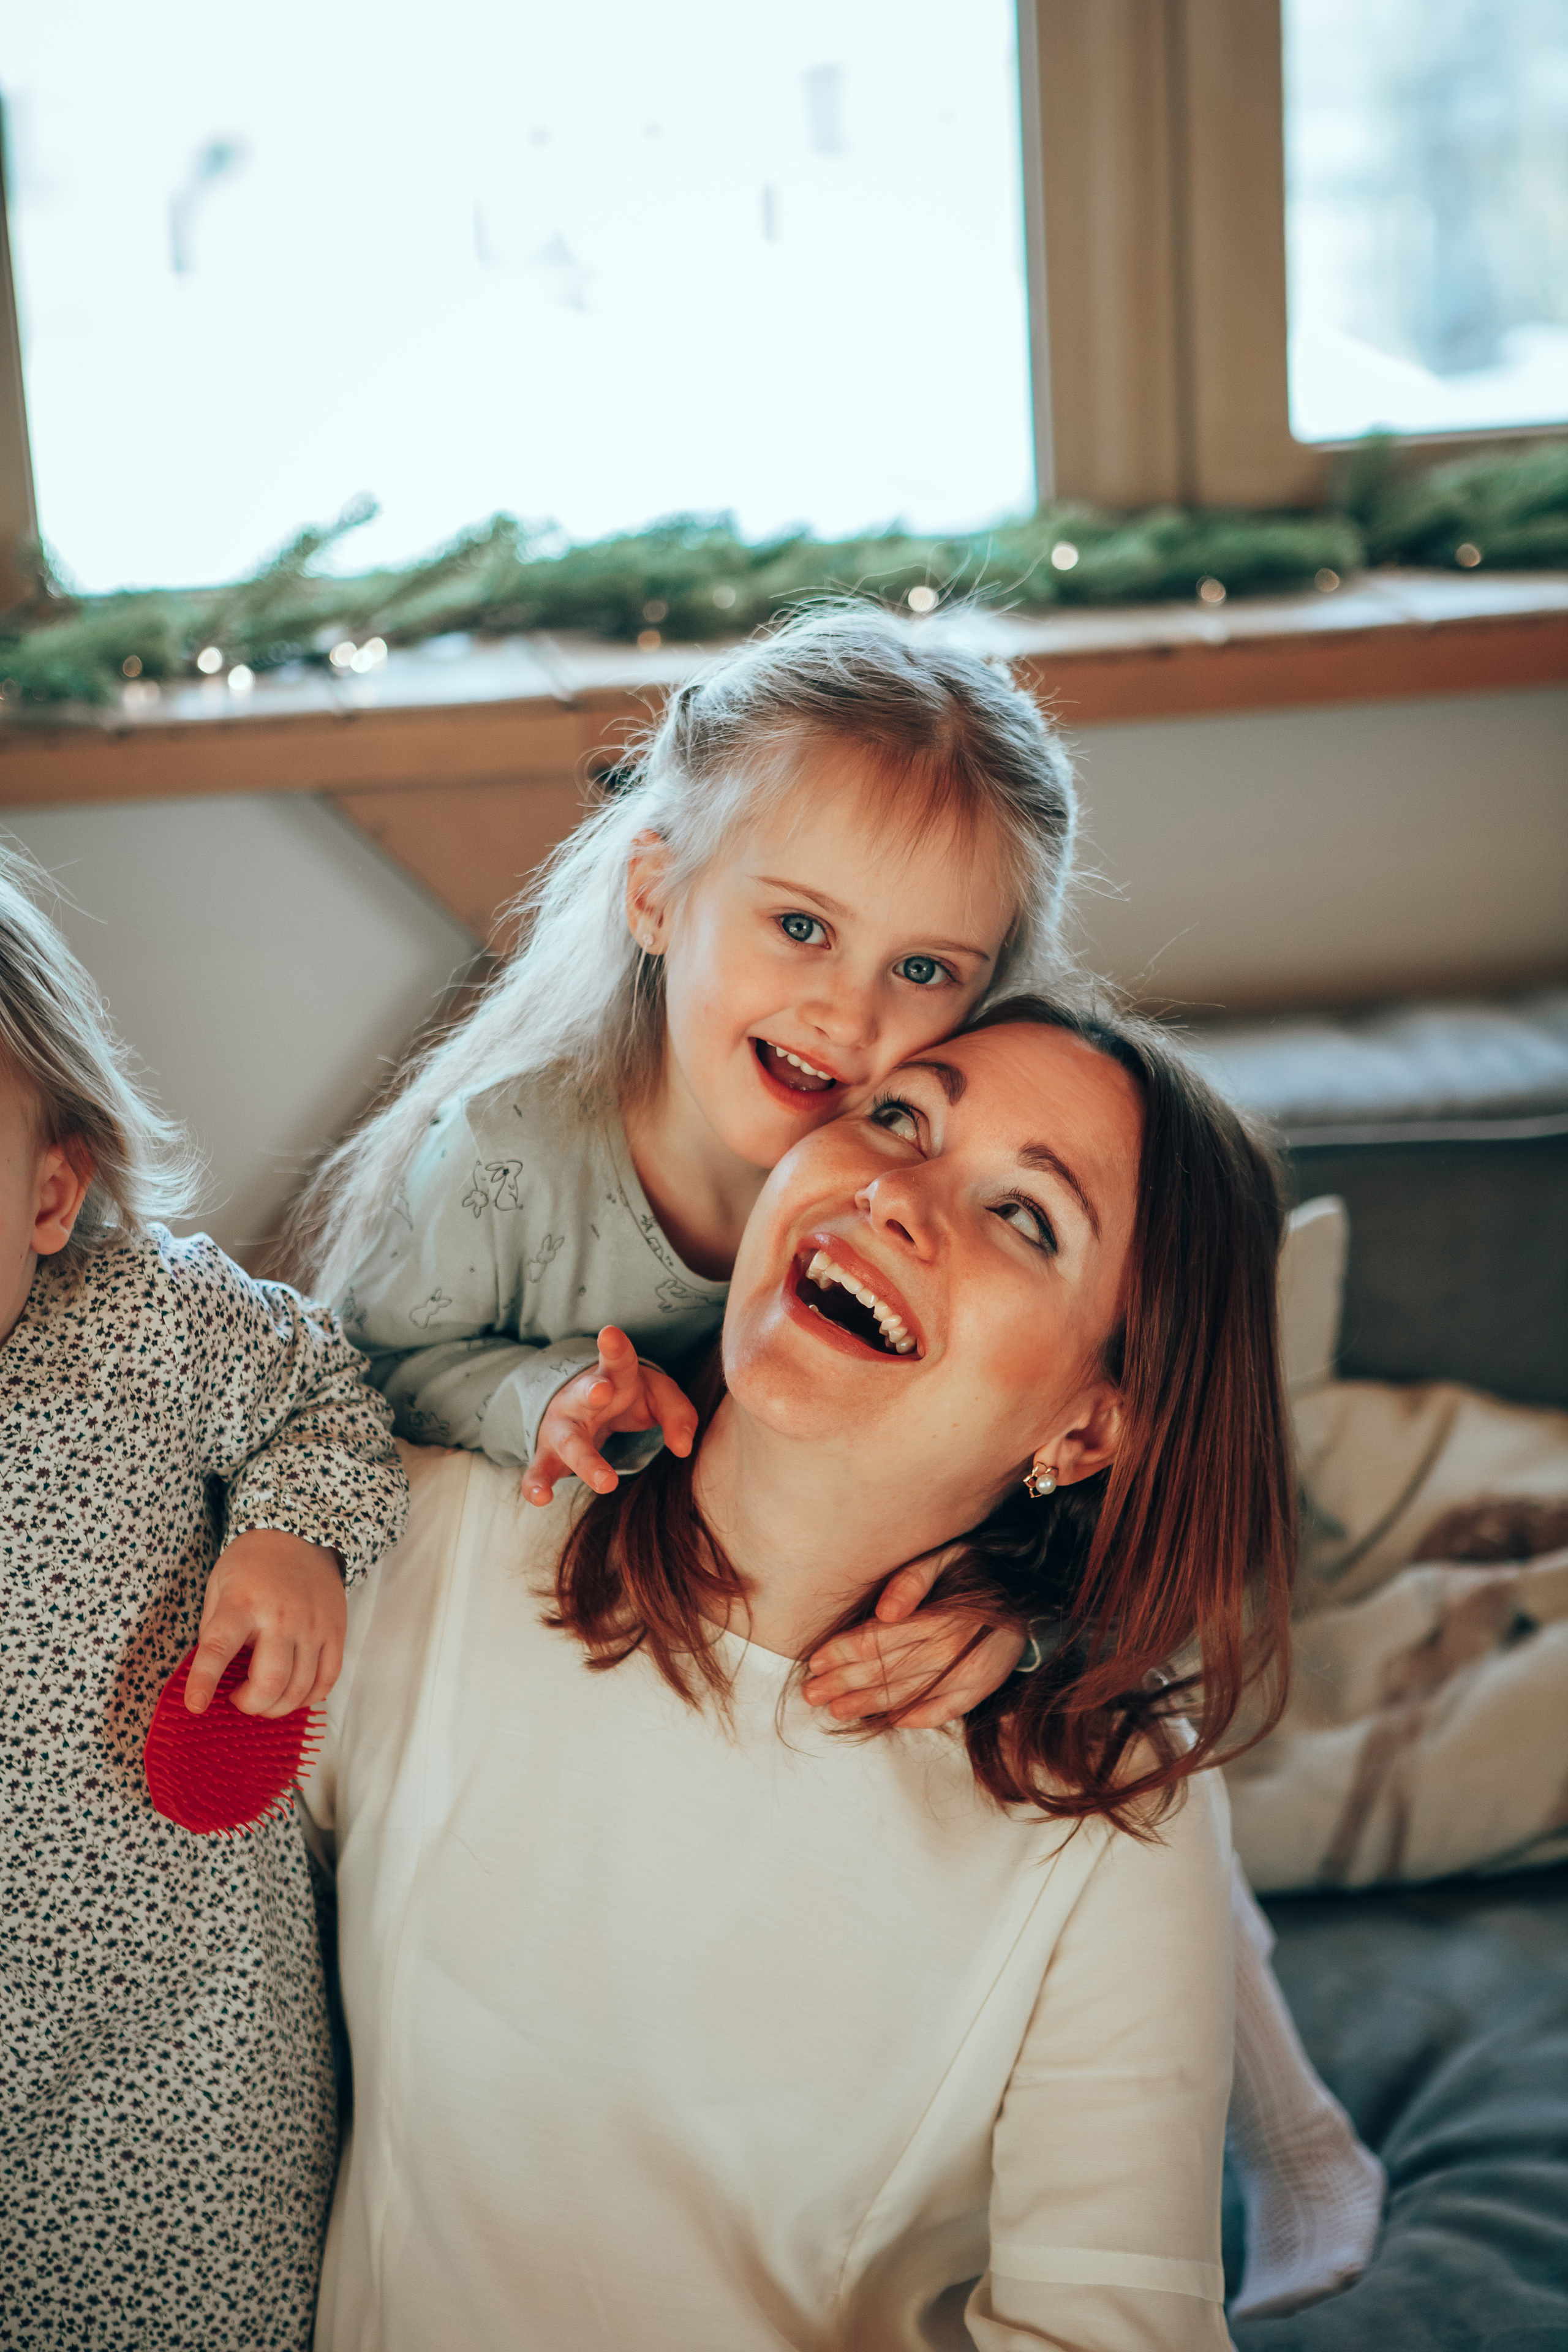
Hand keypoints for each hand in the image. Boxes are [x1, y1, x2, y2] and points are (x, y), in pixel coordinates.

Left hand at [185, 1530, 346, 1717]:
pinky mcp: (336, 1631)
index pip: (218, 1649)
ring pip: (300, 1688)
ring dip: (277, 1706)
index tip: (196, 1705)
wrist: (301, 1537)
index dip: (204, 1681)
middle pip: (270, 1681)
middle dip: (250, 1704)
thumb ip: (214, 1631)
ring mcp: (313, 1625)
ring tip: (263, 1695)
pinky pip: (327, 1680)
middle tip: (239, 1697)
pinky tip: (292, 1692)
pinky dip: (307, 1698)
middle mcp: (281, 1616)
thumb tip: (214, 1677)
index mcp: (242, 1603)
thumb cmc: (252, 1565)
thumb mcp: (219, 1587)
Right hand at [523, 1327, 697, 1505]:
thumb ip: (678, 1414)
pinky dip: (537, 1484)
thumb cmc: (628, 1396)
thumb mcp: (658, 1396)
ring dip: (585, 1460)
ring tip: (605, 1483)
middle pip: (585, 1394)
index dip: (614, 1347)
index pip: (617, 1360)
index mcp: (612, 1376)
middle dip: (591, 1392)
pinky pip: (540, 1469)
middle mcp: (581, 1398)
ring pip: (569, 1441)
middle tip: (600, 1391)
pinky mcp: (549, 1454)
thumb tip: (684, 1448)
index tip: (609, 1332)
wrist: (584, 1405)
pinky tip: (540, 1498)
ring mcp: (562, 1426)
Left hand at [803, 1548, 1025, 1726]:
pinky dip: (918, 1717)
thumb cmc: (976, 1568)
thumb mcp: (947, 1556)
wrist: (1028, 1588)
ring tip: (837, 1710)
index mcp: (942, 1614)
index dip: (843, 1653)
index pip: (880, 1640)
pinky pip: (946, 1710)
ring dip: (870, 1704)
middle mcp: (957, 1648)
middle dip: (845, 1683)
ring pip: (911, 1694)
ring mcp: (972, 1672)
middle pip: (889, 1671)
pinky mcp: (984, 1687)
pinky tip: (890, 1721)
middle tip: (812, 1693)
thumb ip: (914, 1579)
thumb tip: (885, 1611)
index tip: (815, 1662)